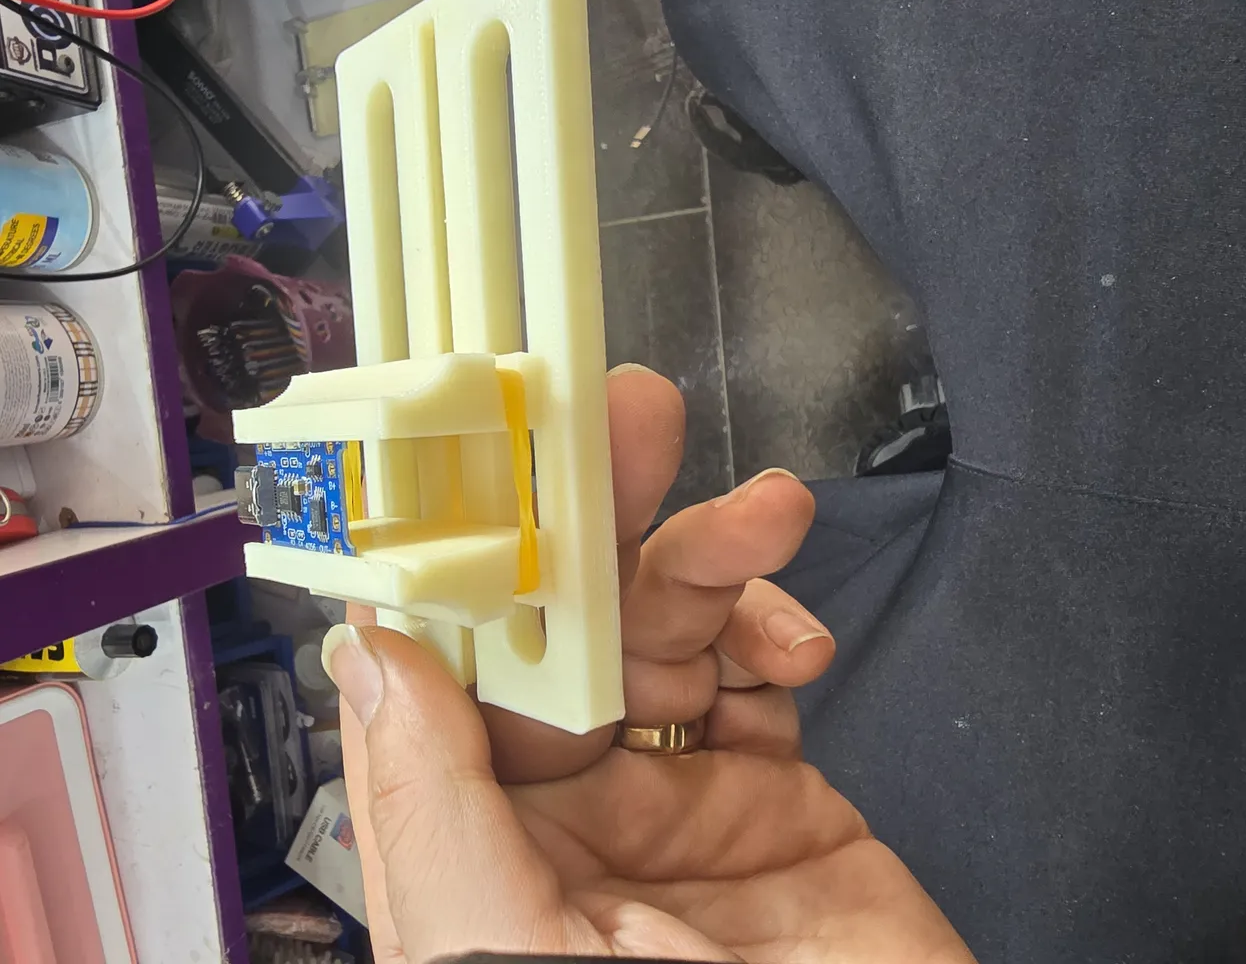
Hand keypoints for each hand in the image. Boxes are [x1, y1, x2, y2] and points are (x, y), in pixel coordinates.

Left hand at [330, 365, 973, 962]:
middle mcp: (570, 812)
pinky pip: (764, 672)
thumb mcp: (516, 955)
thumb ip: (434, 812)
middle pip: (572, 625)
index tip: (486, 458)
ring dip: (711, 557)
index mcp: (483, 846)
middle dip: (601, 516)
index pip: (455, 670)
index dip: (469, 558)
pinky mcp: (778, 791)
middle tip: (629, 418)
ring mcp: (679, 795)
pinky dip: (778, 626)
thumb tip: (370, 658)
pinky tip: (792, 634)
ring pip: (674, 628)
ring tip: (762, 515)